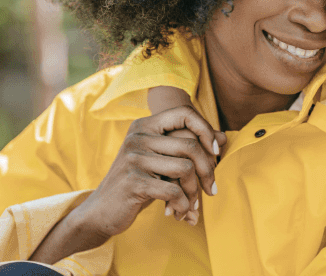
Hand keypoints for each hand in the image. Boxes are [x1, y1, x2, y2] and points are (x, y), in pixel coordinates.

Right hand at [74, 106, 224, 241]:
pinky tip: (181, 212)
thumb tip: (224, 137)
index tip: (216, 151)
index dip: (206, 130)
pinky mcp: (133, 182)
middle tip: (211, 189)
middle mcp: (137, 137)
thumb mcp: (161, 160)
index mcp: (144, 125)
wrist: (101, 211)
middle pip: (190, 145)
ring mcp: (133, 158)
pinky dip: (183, 204)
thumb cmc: (139, 182)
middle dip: (208, 170)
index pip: (184, 113)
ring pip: (185, 168)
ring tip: (193, 204)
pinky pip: (173, 191)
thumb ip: (187, 147)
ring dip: (194, 191)